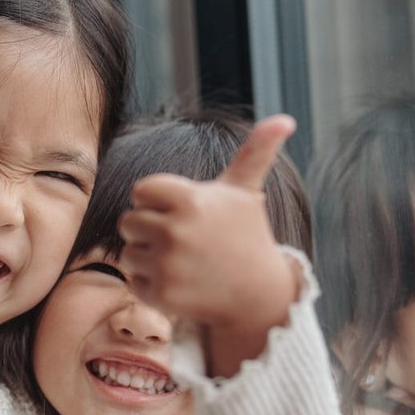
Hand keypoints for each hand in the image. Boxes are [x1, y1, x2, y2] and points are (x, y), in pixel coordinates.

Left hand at [118, 115, 299, 374]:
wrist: (256, 294)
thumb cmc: (245, 235)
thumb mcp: (245, 192)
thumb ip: (256, 151)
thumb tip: (286, 119)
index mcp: (190, 200)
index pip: (141, 191)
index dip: (157, 201)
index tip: (182, 212)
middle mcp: (176, 231)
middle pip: (128, 221)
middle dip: (150, 229)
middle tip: (183, 240)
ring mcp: (167, 265)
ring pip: (128, 252)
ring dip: (148, 257)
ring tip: (183, 262)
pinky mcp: (162, 295)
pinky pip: (133, 280)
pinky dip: (150, 283)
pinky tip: (180, 282)